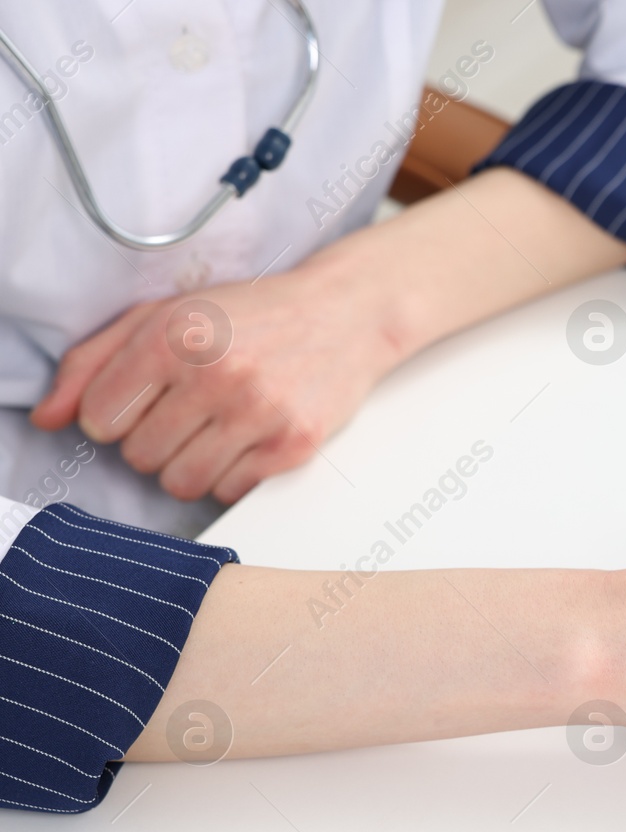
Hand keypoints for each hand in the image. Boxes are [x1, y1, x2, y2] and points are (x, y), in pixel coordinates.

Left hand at [30, 258, 405, 501]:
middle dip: (155, 441)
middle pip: (140, 456)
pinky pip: (230, 491)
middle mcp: (215, 374)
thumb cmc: (253, 314)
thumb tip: (47, 417)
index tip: (143, 403)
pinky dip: (230, 475)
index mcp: (173, 336)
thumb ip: (94, 361)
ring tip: (213, 432)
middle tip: (187, 413)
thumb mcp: (165, 315)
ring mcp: (258, 412)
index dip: (116, 417)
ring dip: (189, 465)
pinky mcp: (293, 443)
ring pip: (182, 483)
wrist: (344, 314)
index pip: (100, 419)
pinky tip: (246, 441)